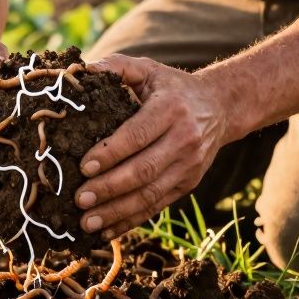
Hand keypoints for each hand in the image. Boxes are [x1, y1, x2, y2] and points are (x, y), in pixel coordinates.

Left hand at [74, 54, 231, 238]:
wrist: (220, 107)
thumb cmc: (171, 87)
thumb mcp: (148, 69)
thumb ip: (116, 67)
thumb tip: (78, 72)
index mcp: (171, 109)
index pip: (138, 134)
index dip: (111, 152)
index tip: (84, 166)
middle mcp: (185, 140)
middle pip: (144, 170)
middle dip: (109, 187)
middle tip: (79, 199)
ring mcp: (189, 166)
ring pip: (150, 194)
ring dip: (117, 211)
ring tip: (86, 222)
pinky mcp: (188, 184)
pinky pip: (157, 206)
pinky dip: (131, 221)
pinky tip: (107, 231)